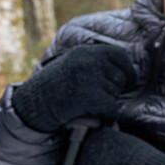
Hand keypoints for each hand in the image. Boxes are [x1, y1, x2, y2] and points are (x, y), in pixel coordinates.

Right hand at [12, 44, 136, 132]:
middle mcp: (88, 61)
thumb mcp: (73, 63)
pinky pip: (111, 108)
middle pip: (120, 78)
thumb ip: (96, 62)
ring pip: (115, 94)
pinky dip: (105, 114)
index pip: (120, 55)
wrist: (34, 104)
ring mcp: (89, 78)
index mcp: (85, 51)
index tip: (129, 80)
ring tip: (85, 101)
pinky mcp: (90, 97)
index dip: (129, 70)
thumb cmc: (56, 85)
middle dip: (114, 89)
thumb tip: (130, 69)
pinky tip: (89, 111)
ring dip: (106, 101)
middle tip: (94, 94)